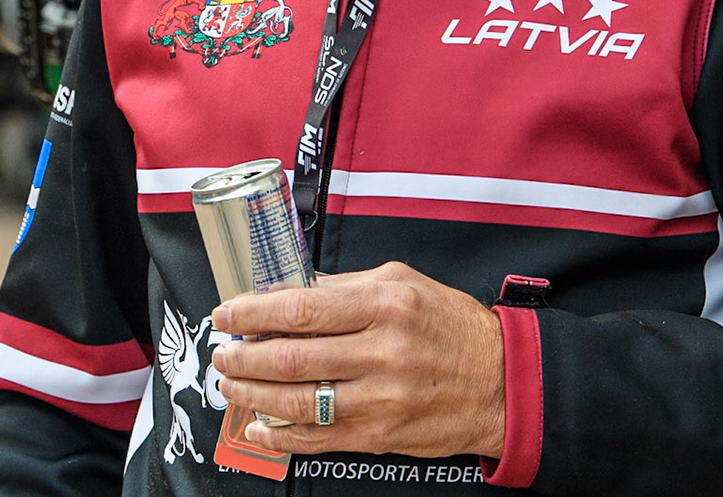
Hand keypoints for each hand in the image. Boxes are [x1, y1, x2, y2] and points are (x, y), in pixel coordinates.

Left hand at [209, 262, 504, 459]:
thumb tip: (290, 289)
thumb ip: (344, 286)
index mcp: (384, 305)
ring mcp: (381, 399)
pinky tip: (257, 427)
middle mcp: (382, 352)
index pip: (300, 309)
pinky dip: (279, 436)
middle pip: (291, 357)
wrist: (501, 381)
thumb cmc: (451, 325)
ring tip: (230, 386)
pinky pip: (317, 439)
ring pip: (297, 402)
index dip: (252, 313)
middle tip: (221, 354)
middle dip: (244, 357)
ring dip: (252, 395)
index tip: (226, 314)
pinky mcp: (380, 436)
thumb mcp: (403, 283)